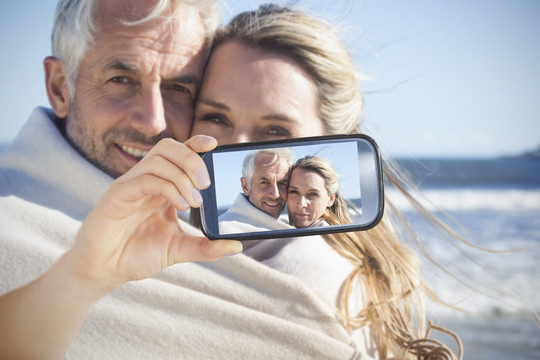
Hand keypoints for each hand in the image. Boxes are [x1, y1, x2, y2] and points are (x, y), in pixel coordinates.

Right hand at [64, 136, 241, 291]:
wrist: (104, 271)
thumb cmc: (136, 255)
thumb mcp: (178, 249)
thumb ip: (207, 247)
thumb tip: (237, 246)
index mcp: (161, 186)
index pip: (179, 153)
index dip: (196, 144)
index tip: (214, 145)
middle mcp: (146, 180)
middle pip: (169, 148)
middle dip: (192, 159)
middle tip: (206, 184)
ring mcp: (131, 185)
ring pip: (158, 158)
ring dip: (182, 176)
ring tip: (194, 201)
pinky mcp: (118, 195)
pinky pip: (145, 178)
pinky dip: (167, 187)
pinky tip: (180, 206)